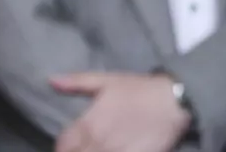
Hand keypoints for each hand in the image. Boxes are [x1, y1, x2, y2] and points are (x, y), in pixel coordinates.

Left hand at [50, 72, 189, 151]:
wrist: (174, 101)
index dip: (65, 147)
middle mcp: (95, 143)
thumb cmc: (140, 89)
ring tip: (100, 148)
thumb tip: (50, 80)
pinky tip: (117, 151)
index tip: (73, 145)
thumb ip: (77, 82)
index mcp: (86, 124)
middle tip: (89, 146)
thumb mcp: (108, 80)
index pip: (62, 146)